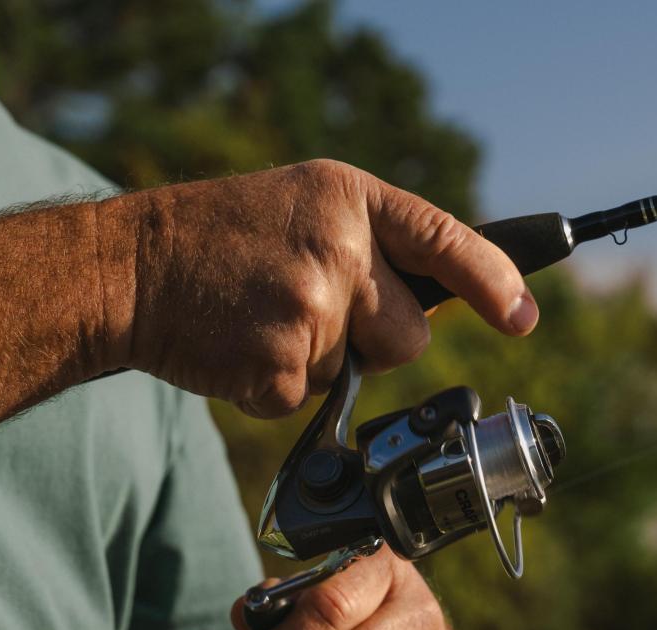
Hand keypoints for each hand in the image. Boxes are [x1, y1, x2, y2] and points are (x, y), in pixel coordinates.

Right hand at [98, 159, 537, 416]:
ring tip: (262, 317)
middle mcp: (339, 252)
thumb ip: (371, 243)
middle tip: (311, 310)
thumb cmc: (222, 238)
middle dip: (376, 341)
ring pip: (357, 375)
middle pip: (411, 337)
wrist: (132, 268)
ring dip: (317, 362)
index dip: (493, 283)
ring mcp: (310, 313)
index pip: (445, 241)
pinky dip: (277, 388)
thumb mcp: (305, 207)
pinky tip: (241, 346)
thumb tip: (442, 297)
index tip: (524, 317)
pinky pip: (310, 401)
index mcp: (350, 202)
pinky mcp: (280, 370)